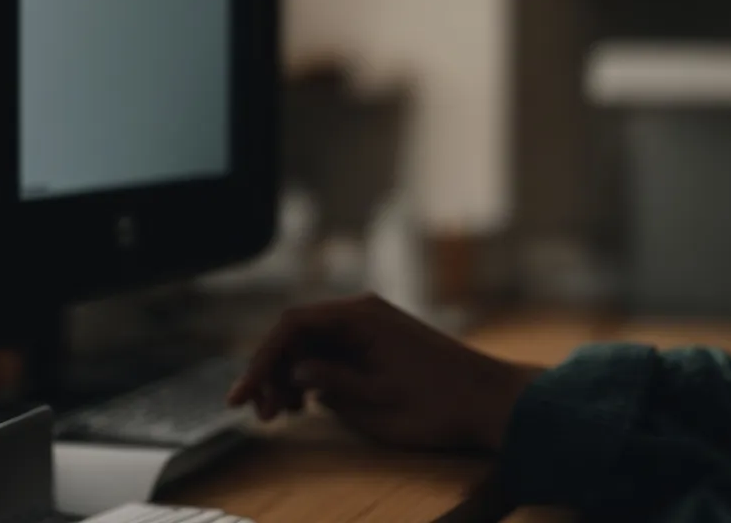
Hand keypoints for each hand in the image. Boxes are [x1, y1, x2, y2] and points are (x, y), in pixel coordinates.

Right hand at [226, 294, 539, 451]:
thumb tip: (296, 371)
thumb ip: (331, 383)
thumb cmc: (436, 403)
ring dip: (290, 378)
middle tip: (263, 416)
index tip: (241, 397)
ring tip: (282, 415)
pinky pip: (332, 355)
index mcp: (360, 316)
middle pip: (297, 334)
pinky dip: (313, 378)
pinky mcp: (378, 346)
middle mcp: (363, 314)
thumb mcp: (376, 400)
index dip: (260, 360)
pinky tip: (307, 406)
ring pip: (312, 346)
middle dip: (273, 372)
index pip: (291, 326)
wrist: (489, 402)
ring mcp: (371, 329)